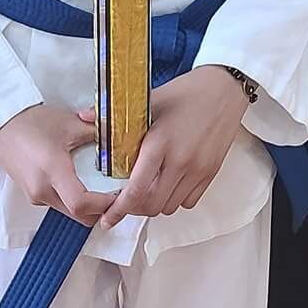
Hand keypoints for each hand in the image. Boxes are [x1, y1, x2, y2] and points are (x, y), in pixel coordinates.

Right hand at [0, 104, 116, 225]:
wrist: (2, 125)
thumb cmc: (33, 122)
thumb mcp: (70, 123)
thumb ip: (98, 132)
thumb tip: (119, 138)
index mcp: (53, 171)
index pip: (81, 204)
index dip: (103, 204)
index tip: (117, 194)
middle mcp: (42, 190)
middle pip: (78, 215)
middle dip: (99, 209)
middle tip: (112, 192)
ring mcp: (35, 196)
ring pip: (68, 212)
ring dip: (85, 205)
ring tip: (97, 183)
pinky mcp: (32, 196)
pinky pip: (58, 205)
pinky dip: (71, 199)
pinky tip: (77, 180)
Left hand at [90, 67, 248, 226]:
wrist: (225, 88)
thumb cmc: (186, 91)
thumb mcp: (150, 99)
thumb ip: (115, 115)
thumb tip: (82, 117)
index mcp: (159, 144)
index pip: (135, 191)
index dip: (118, 210)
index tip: (107, 219)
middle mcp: (180, 161)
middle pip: (151, 205)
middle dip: (135, 207)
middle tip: (126, 199)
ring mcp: (198, 169)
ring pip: (170, 207)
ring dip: (155, 204)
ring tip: (148, 189)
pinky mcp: (211, 172)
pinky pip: (189, 201)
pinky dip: (175, 199)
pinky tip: (169, 183)